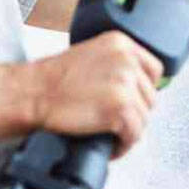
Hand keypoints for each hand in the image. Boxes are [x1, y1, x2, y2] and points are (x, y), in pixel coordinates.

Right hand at [30, 31, 163, 159]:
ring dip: (129, 131)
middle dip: (135, 113)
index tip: (135, 101)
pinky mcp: (120, 107)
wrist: (34, 92)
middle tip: (117, 122)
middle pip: (149, 97)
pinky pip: (134, 134)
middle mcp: (127, 59)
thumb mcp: (92, 55)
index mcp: (121, 43)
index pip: (154, 69)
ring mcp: (125, 83)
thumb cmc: (55, 79)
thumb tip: (137, 86)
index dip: (144, 90)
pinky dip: (123, 145)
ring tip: (112, 135)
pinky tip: (110, 145)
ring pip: (143, 118)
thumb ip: (117, 64)